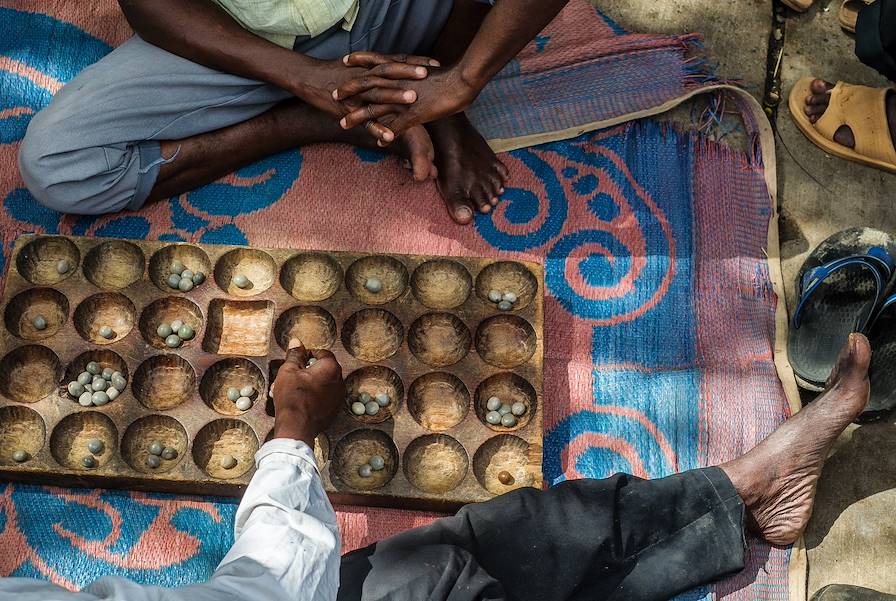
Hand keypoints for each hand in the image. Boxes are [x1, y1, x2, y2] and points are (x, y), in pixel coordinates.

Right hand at [271, 341, 345, 445]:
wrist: (297, 427)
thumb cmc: (293, 396)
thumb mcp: (288, 370)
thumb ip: (295, 354)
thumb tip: (296, 342)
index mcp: (331, 367)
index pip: (322, 353)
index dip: (308, 354)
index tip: (297, 360)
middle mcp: (340, 381)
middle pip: (324, 368)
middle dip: (309, 369)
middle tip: (294, 375)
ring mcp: (339, 397)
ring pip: (325, 383)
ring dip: (312, 383)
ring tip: (295, 388)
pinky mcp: (335, 410)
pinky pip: (325, 397)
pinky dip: (316, 396)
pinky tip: (302, 400)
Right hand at [295, 53, 435, 143]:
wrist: (308, 77)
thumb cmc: (335, 72)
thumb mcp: (358, 67)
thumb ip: (378, 69)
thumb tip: (399, 71)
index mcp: (369, 67)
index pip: (395, 62)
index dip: (414, 62)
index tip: (434, 63)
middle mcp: (364, 77)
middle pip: (388, 73)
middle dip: (407, 74)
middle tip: (427, 75)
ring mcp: (356, 94)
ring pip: (377, 94)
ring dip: (394, 96)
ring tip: (413, 99)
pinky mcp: (347, 110)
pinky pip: (364, 121)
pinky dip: (377, 128)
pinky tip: (390, 136)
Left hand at [335, 61, 478, 139]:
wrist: (462, 80)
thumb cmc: (449, 75)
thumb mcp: (428, 69)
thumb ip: (416, 72)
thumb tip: (414, 72)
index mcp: (402, 70)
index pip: (376, 62)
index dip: (360, 61)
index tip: (345, 61)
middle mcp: (398, 83)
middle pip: (367, 86)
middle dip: (349, 91)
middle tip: (333, 95)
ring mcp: (404, 99)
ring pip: (375, 108)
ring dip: (358, 116)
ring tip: (343, 123)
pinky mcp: (414, 114)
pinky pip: (395, 127)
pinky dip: (385, 134)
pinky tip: (378, 143)